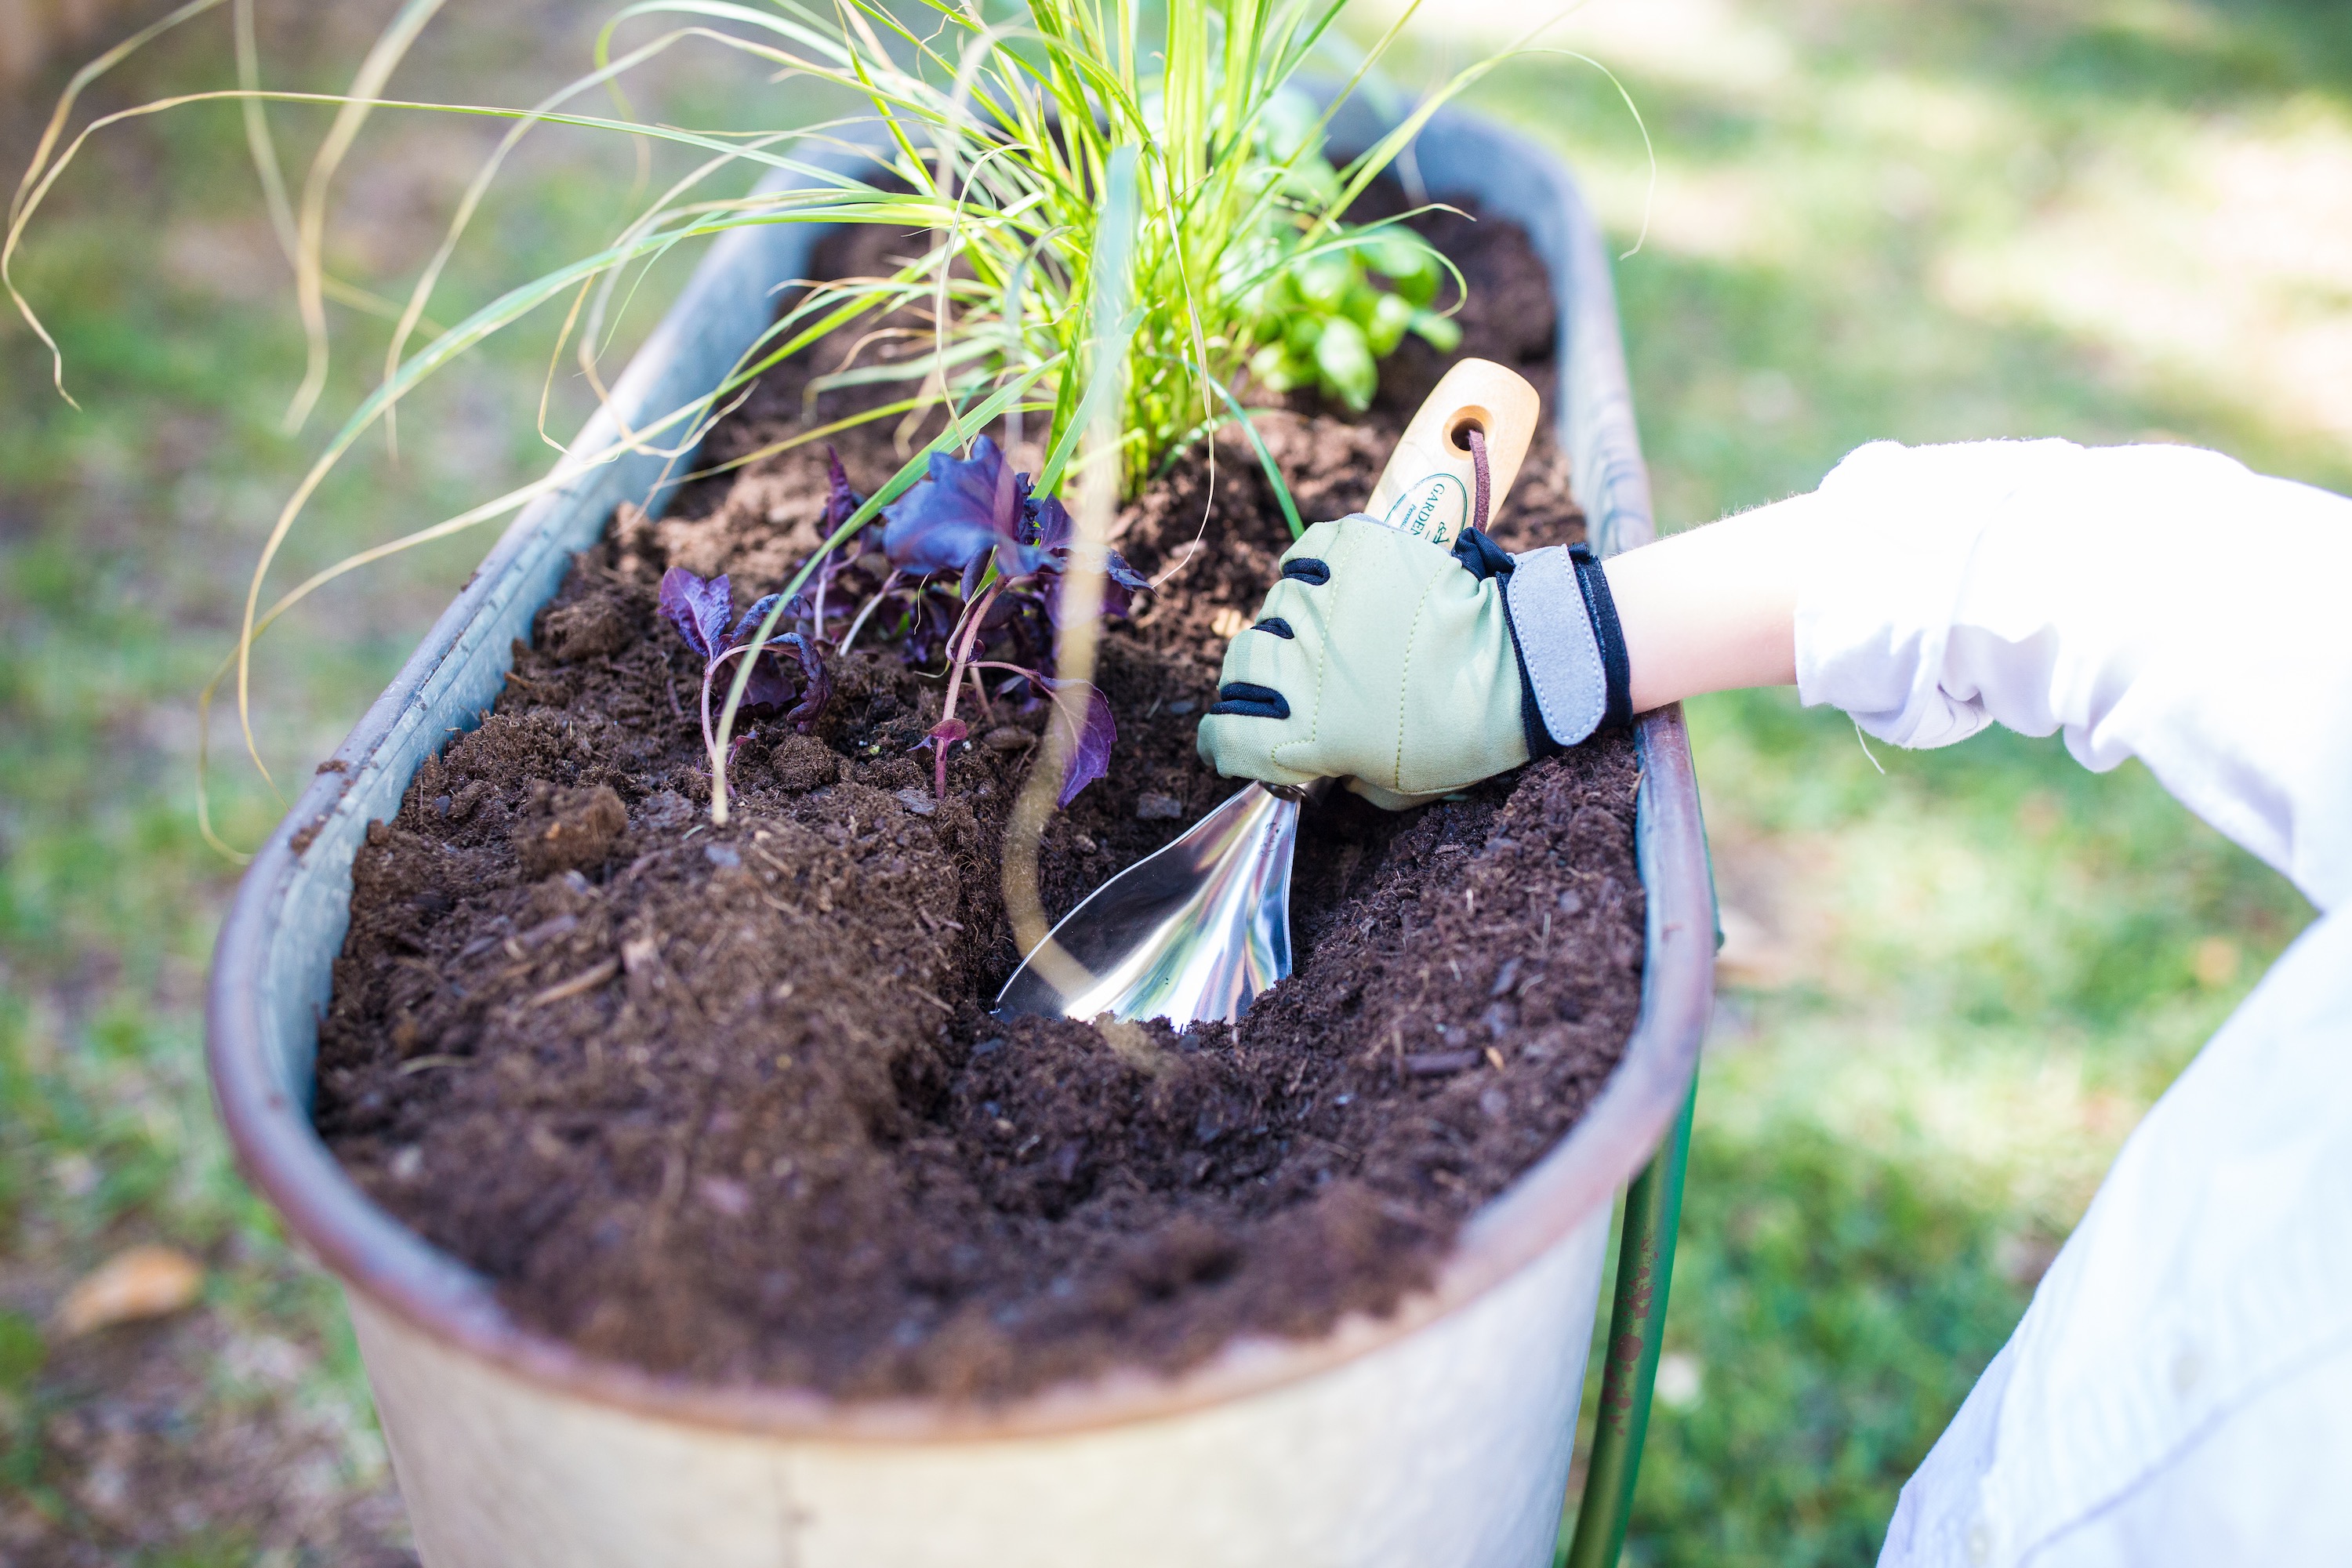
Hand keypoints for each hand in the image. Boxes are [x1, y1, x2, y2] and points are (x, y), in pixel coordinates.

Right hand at [1196, 515, 1630, 808]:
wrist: (1518, 666)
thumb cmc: (1464, 737)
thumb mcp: (1398, 787)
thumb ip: (1349, 780)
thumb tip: (1333, 770)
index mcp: (1306, 735)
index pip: (1224, 737)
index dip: (1221, 740)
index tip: (1229, 739)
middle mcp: (1300, 667)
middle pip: (1240, 665)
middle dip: (1253, 677)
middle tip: (1285, 680)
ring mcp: (1324, 605)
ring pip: (1275, 607)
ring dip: (1294, 621)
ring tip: (1330, 627)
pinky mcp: (1353, 555)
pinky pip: (1307, 552)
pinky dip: (1312, 564)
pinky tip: (1329, 579)